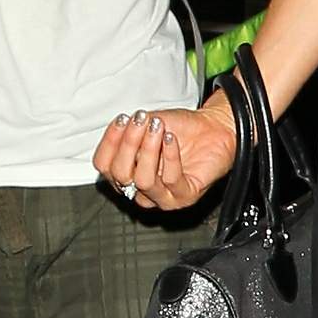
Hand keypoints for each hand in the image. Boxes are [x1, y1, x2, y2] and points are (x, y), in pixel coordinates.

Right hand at [95, 97, 238, 210]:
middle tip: (141, 121)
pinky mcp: (184, 197)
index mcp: (127, 173)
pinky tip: (171, 139)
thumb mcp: (146, 124)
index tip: (122, 120)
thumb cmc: (181, 129)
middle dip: (129, 143)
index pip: (103, 166)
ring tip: (158, 129)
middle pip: (120, 174)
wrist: (213, 129)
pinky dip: (170, 156)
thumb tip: (119, 131)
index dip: (110, 142)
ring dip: (149, 149)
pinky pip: (171, 180)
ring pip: (143, 181)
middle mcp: (141, 189)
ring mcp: (163, 197)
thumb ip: (128, 131)